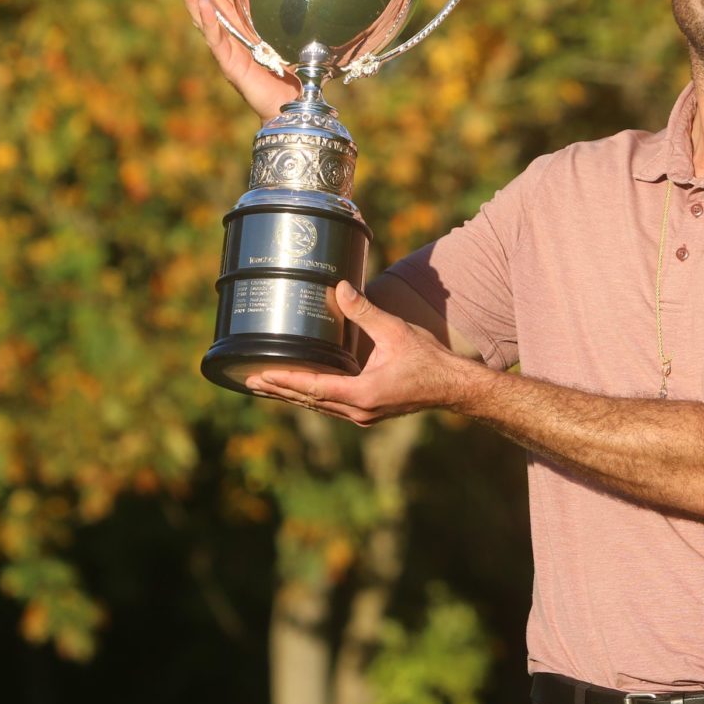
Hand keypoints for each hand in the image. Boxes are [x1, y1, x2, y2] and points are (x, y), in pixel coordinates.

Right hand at [168, 0, 300, 120]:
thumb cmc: (295, 76)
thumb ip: (287, 18)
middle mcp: (233, 35)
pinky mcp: (230, 65)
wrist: (294, 108)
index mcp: (245, 26)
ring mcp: (228, 49)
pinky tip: (201, 4)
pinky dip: (209, 22)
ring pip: (205, 17)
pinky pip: (216, 40)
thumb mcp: (291, 38)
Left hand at [245, 282, 480, 425]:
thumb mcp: (395, 331)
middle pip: (309, 401)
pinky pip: (332, 406)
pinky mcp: (368, 412)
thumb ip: (365, 312)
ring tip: (269, 386)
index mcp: (362, 394)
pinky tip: (303, 389)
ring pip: (319, 406)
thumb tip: (340, 288)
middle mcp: (358, 411)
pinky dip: (313, 397)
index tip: (260, 375)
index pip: (313, 387)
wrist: (452, 386)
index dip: (285, 380)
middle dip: (280, 390)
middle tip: (251, 380)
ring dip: (294, 395)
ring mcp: (363, 415)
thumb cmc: (428, 360)